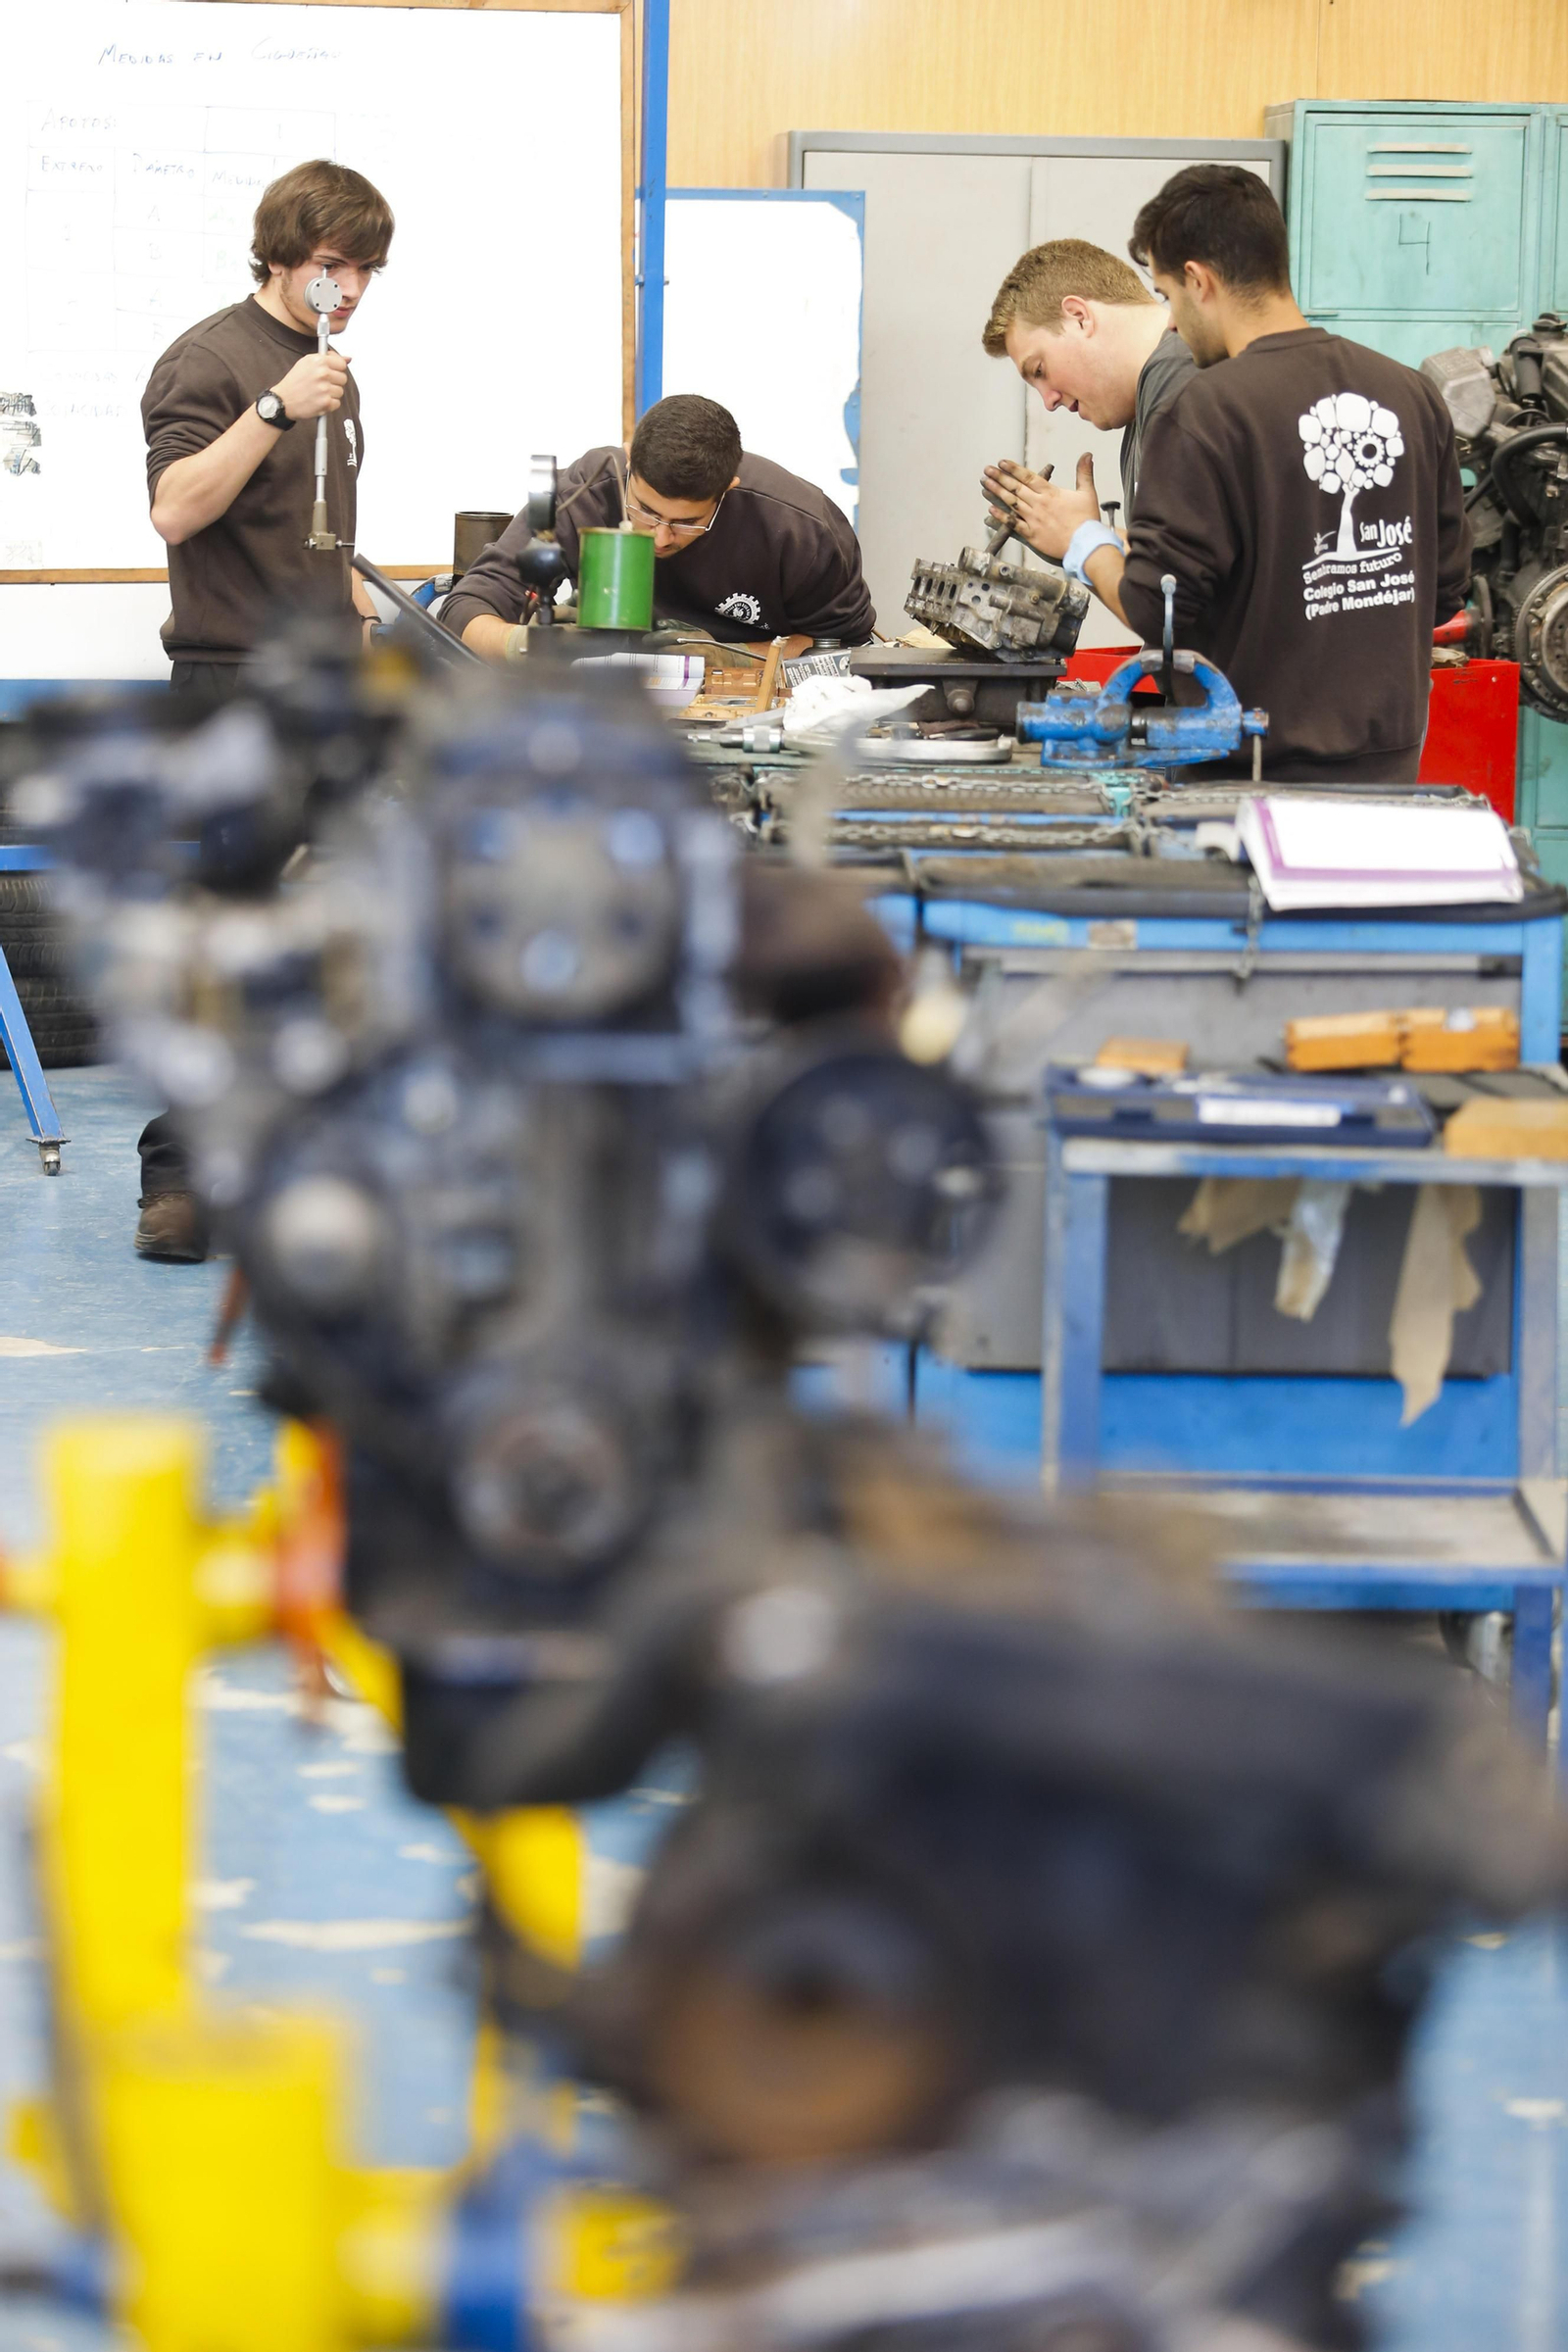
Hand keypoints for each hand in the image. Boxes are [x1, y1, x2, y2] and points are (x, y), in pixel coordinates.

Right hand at [269, 348, 350, 421]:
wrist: (283, 400)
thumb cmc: (294, 381)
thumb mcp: (307, 363)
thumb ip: (328, 359)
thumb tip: (348, 358)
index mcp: (318, 361)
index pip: (342, 364)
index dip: (338, 369)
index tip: (333, 372)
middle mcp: (322, 373)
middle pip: (343, 378)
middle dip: (335, 382)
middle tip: (322, 384)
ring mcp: (325, 389)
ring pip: (340, 391)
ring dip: (331, 394)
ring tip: (318, 393)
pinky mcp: (326, 403)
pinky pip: (337, 403)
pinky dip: (329, 404)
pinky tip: (318, 400)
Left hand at [981, 453, 1100, 561]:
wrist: (1085, 545)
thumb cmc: (1087, 521)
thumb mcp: (1088, 493)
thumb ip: (1084, 473)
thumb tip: (1087, 454)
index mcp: (1051, 493)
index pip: (1028, 477)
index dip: (1013, 469)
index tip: (1001, 463)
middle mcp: (1039, 504)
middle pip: (1015, 488)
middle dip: (999, 478)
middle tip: (987, 470)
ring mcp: (1033, 519)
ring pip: (1012, 503)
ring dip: (997, 493)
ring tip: (985, 484)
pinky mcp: (1032, 535)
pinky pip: (1013, 524)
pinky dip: (1001, 516)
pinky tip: (991, 509)